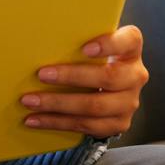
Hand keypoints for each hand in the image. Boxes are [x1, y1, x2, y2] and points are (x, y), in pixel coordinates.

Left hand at [20, 25, 148, 138]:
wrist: (109, 90)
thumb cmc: (94, 60)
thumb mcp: (93, 46)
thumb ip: (78, 40)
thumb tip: (38, 38)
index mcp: (130, 50)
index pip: (130, 40)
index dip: (109, 44)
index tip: (84, 48)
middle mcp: (135, 76)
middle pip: (108, 77)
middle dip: (71, 77)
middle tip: (41, 74)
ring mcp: (129, 102)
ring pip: (94, 106)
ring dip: (57, 104)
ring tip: (30, 101)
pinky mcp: (118, 123)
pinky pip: (85, 125)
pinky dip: (56, 122)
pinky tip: (35, 119)